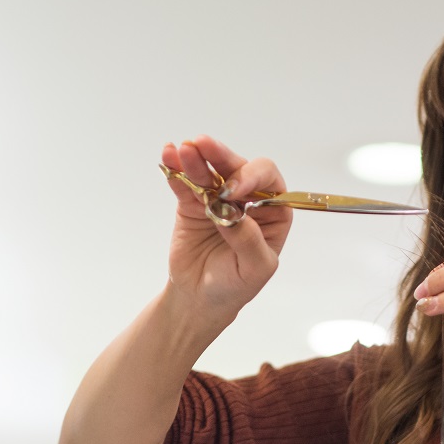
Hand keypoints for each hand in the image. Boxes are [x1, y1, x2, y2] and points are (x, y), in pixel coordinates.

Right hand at [162, 136, 291, 319]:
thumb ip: (249, 240)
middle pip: (237, 169)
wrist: (201, 297)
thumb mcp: (254, 268)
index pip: (268, 183)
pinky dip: (176, 169)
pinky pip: (186, 182)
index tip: (231, 189)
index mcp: (274, 213)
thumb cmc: (236, 284)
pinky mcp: (192, 203)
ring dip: (196, 159)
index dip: (252, 178)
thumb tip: (233, 213)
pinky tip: (169, 156)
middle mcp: (248, 201)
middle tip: (202, 146)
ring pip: (210, 171)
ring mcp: (218, 199)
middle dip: (221, 157)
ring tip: (183, 150)